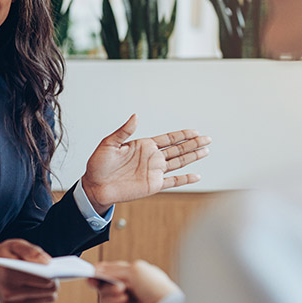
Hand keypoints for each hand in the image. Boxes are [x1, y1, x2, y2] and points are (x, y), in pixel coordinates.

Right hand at [0, 239, 58, 302]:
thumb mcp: (14, 244)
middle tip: (52, 275)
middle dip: (53, 283)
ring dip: (47, 291)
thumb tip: (48, 263)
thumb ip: (32, 251)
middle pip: (49, 293)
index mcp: (10, 274)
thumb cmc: (3, 255)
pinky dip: (38, 298)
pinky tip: (33, 289)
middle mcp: (9, 292)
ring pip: (45, 301)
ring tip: (42, 281)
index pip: (45, 281)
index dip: (54, 275)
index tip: (54, 270)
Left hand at [81, 114, 209, 212]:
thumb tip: (135, 116)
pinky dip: (185, 179)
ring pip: (179, 163)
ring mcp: (153, 172)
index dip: (181, 135)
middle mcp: (151, 158)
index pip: (167, 138)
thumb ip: (123, 131)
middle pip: (177, 149)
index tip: (194, 131)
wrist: (94, 186)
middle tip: (207, 138)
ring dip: (192, 157)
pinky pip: (173, 181)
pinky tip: (196, 175)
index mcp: (142, 146)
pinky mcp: (153, 185)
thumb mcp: (108, 144)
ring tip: (206, 150)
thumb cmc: (98, 165)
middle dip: (193, 143)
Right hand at [90, 260, 181, 302]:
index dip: (101, 269)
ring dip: (109, 289)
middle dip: (99, 279)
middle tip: (93, 278)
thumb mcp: (134, 269)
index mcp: (136, 274)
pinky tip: (123, 298)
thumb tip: (97, 271)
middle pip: (105, 281)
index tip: (92, 269)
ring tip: (120, 289)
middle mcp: (130, 287)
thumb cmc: (157, 289)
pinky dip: (111, 299)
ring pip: (103, 292)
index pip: (113, 269)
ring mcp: (125, 301)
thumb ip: (113, 269)